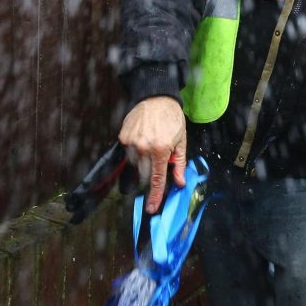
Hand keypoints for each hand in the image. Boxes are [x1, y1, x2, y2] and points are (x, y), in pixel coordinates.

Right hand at [118, 96, 186, 213]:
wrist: (156, 97)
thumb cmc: (172, 118)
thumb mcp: (181, 140)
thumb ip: (179, 163)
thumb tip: (180, 182)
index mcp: (160, 149)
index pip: (157, 179)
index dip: (155, 196)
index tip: (151, 208)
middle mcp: (144, 147)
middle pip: (145, 174)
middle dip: (152, 172)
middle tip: (157, 159)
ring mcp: (131, 142)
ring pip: (135, 164)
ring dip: (143, 161)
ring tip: (151, 145)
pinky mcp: (123, 137)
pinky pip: (128, 152)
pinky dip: (135, 150)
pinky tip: (143, 138)